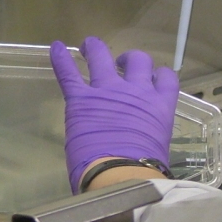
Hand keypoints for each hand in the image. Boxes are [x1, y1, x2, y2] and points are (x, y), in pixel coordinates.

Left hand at [50, 37, 178, 192]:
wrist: (121, 175)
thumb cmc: (144, 170)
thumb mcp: (159, 148)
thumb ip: (150, 134)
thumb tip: (142, 144)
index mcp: (160, 106)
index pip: (166, 78)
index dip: (159, 75)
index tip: (152, 78)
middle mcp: (137, 91)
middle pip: (139, 60)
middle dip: (130, 59)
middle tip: (121, 64)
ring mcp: (108, 91)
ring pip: (103, 56)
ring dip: (96, 49)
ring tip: (89, 46)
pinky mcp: (81, 99)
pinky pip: (68, 72)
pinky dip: (60, 58)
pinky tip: (55, 47)